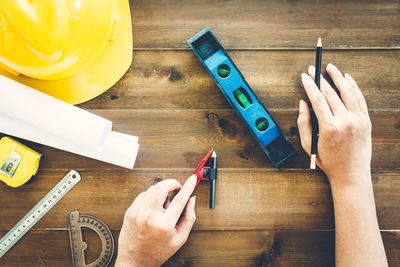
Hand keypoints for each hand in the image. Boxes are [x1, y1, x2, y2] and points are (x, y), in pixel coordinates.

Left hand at [115, 175, 196, 266]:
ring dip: (161, 191)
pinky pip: (143, 195)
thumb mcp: (180, 238)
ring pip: (152, 189)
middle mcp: (150, 217)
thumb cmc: (159, 251)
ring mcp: (138, 213)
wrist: (135, 260)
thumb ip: (189, 217)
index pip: (180, 199)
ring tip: (164, 204)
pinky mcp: (130, 211)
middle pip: (162, 187)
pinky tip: (153, 207)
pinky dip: (150, 197)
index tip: (192, 178)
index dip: (188, 186)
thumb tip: (192, 199)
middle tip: (177, 187)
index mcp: (164, 225)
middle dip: (172, 183)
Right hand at [297, 63, 371, 186]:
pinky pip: (360, 98)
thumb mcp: (308, 144)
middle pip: (331, 92)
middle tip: (313, 69)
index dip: (309, 85)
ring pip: (348, 91)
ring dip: (338, 77)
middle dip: (320, 78)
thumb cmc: (328, 161)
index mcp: (329, 127)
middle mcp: (345, 120)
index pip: (317, 98)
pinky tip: (347, 78)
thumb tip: (303, 103)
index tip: (304, 76)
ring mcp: (358, 120)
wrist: (351, 174)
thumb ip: (303, 122)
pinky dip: (353, 86)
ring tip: (331, 67)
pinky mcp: (366, 121)